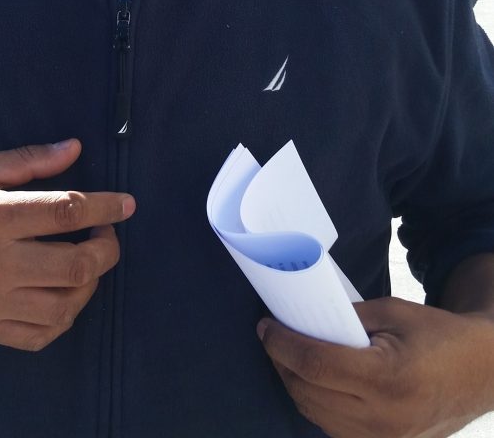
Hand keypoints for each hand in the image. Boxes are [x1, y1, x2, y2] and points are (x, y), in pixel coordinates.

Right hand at [0, 138, 134, 350]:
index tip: (127, 203)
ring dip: (90, 283)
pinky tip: (66, 292)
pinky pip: (40, 335)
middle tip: (107, 232)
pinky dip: (65, 317)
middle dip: (106, 248)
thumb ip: (27, 160)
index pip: (65, 213)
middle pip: (75, 266)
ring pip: (65, 306)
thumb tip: (76, 149)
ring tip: (87, 260)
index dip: (105, 207)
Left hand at [257, 296, 493, 436]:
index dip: (283, 345)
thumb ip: (347, 317)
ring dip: (295, 385)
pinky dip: (316, 404)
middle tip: (272, 337)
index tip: (265, 327)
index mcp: (387, 377)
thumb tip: (304, 320)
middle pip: (309, 392)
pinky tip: (313, 381)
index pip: (316, 365)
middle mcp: (383, 417)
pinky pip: (334, 428)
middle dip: (282, 363)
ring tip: (288, 356)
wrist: (480, 372)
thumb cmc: (437, 335)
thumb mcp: (392, 313)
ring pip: (316, 415)